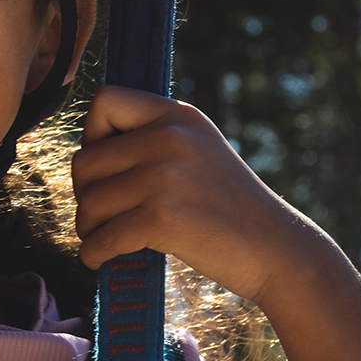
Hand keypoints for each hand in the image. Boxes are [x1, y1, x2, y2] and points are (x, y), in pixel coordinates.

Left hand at [72, 86, 324, 303]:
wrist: (276, 249)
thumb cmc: (227, 206)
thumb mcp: (197, 149)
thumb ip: (152, 138)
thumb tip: (87, 150)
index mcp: (177, 114)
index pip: (104, 100)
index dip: (91, 135)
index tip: (106, 167)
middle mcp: (169, 136)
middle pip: (84, 161)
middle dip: (86, 194)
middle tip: (104, 215)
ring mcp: (164, 176)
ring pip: (88, 203)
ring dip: (88, 228)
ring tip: (105, 239)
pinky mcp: (161, 218)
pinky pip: (101, 237)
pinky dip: (93, 254)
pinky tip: (100, 259)